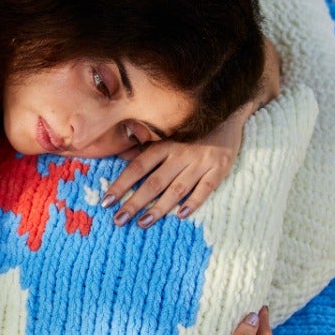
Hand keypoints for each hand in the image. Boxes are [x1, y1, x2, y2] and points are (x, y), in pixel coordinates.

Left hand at [103, 113, 244, 227]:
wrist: (228, 111)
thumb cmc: (192, 126)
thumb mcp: (168, 132)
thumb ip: (145, 145)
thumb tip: (120, 157)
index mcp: (164, 143)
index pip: (138, 167)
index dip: (121, 184)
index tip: (106, 201)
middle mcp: (180, 153)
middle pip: (154, 182)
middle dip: (134, 202)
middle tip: (118, 220)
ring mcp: (201, 161)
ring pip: (177, 188)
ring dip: (159, 208)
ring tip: (142, 223)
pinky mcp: (219, 168)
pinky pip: (206, 187)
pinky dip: (194, 201)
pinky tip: (181, 215)